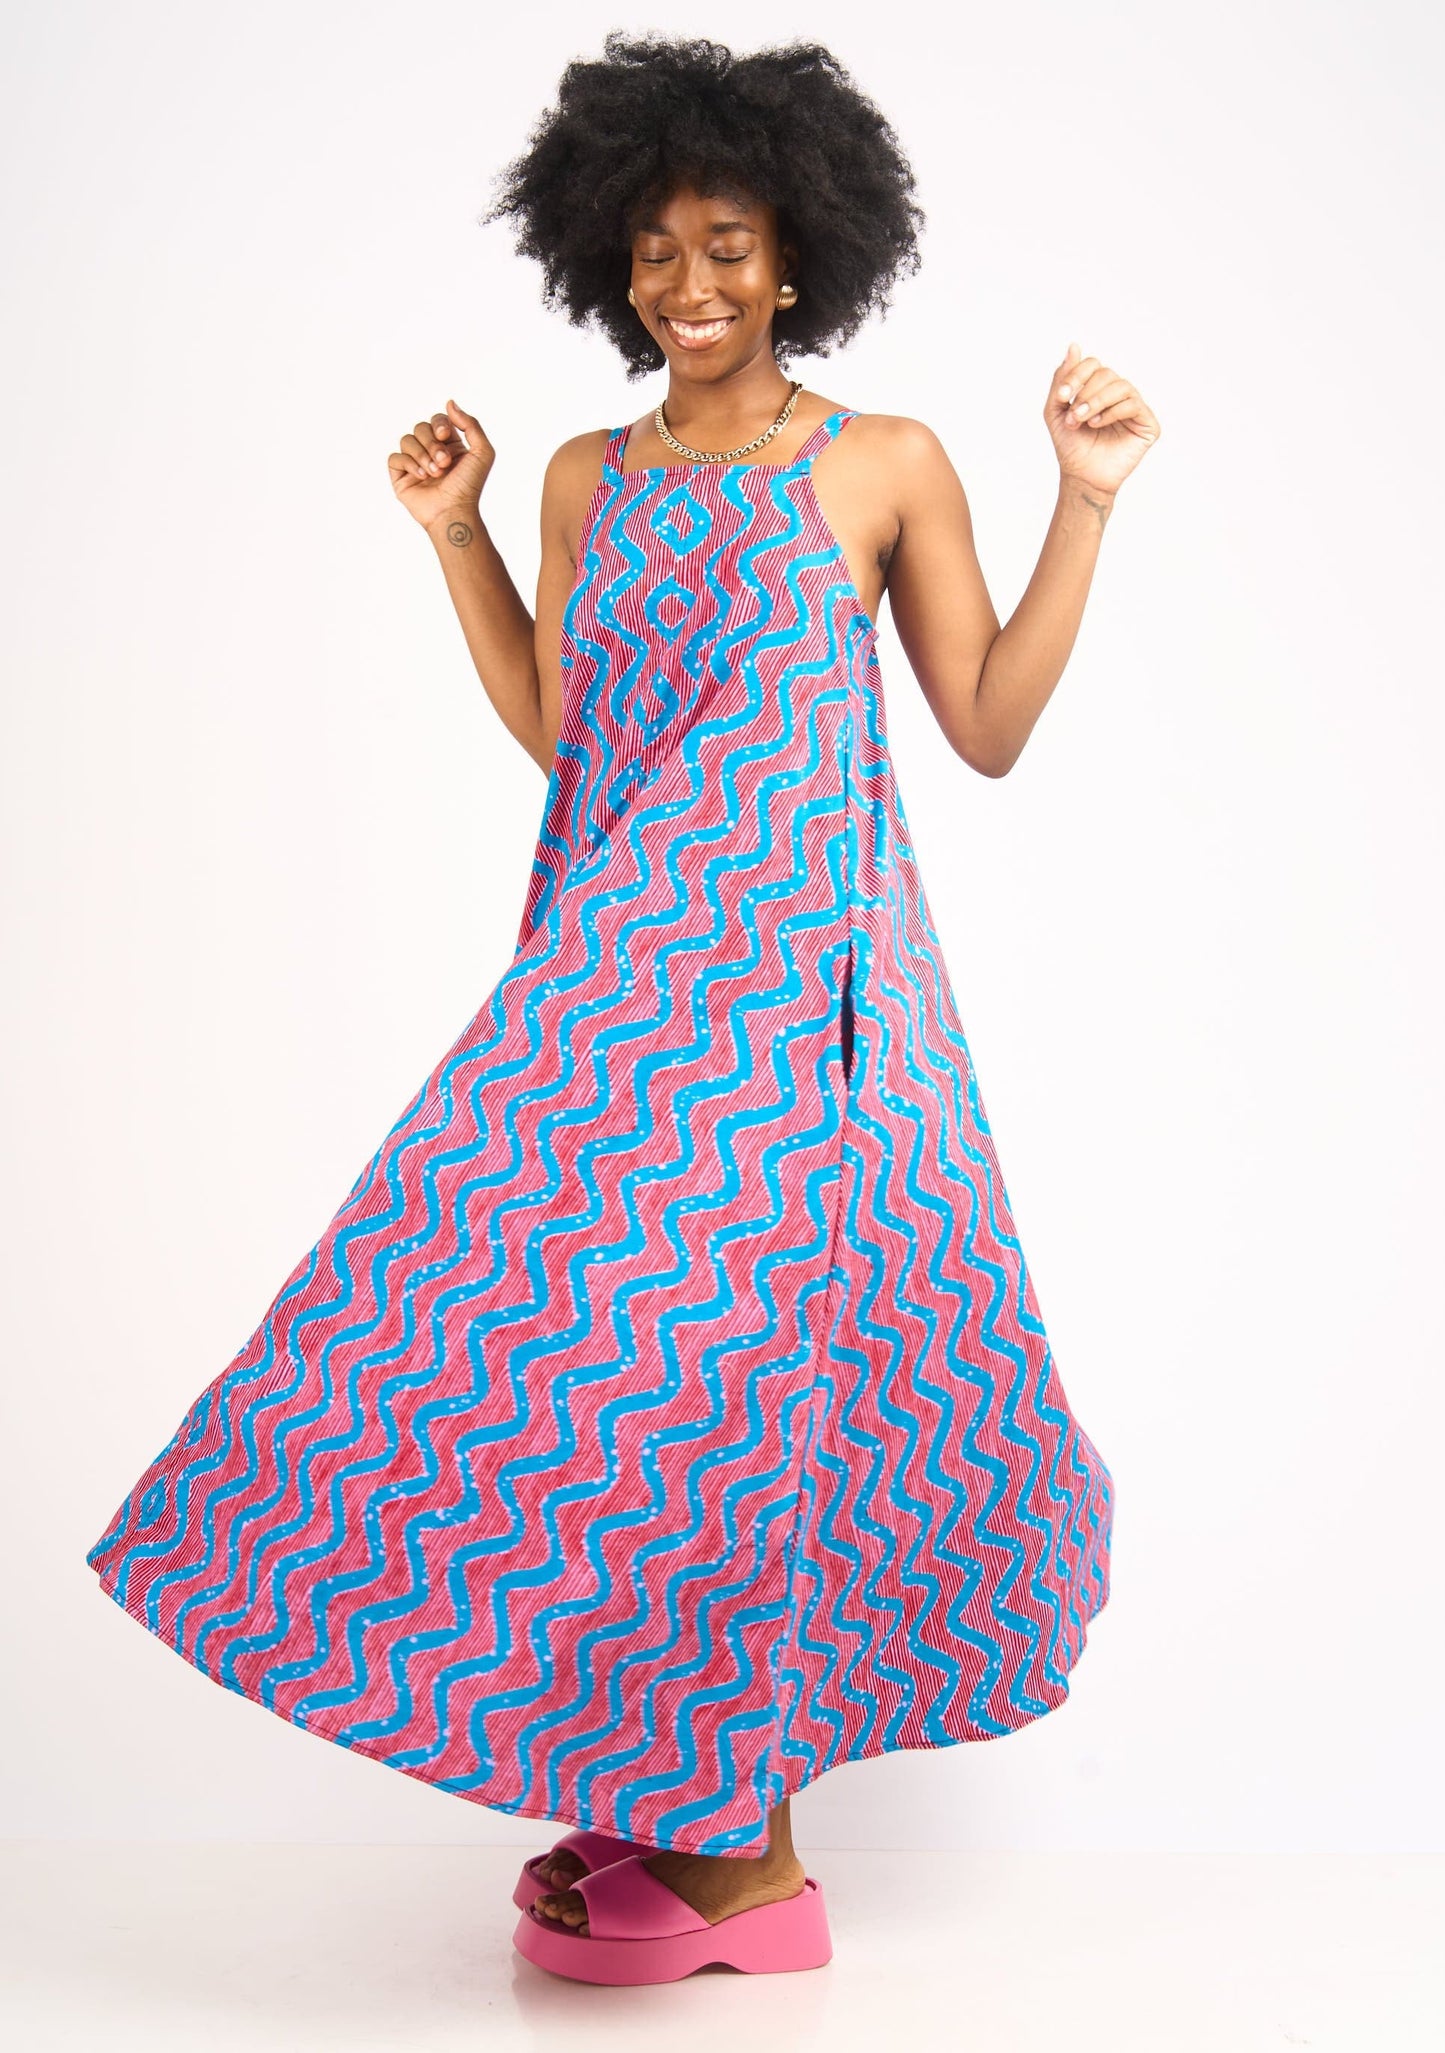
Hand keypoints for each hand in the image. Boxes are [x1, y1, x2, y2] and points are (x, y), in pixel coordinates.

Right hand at [387, 399, 494, 530]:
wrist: (455, 511)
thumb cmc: (470, 486)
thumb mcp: (483, 452)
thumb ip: (471, 424)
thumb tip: (450, 402)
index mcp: (449, 444)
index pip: (437, 419)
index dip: (439, 423)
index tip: (446, 436)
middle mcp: (431, 451)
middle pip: (420, 427)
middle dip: (432, 444)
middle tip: (443, 463)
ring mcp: (415, 463)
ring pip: (407, 440)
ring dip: (422, 455)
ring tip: (434, 473)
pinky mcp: (401, 476)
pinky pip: (395, 457)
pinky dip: (409, 464)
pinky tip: (422, 477)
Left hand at [1044, 342, 1159, 497]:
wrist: (1081, 477)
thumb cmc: (1070, 446)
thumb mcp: (1056, 411)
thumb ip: (1062, 379)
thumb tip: (1074, 345)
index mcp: (1099, 388)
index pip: (1093, 364)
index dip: (1077, 375)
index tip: (1062, 397)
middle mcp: (1118, 394)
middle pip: (1107, 373)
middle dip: (1086, 393)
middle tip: (1073, 415)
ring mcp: (1135, 408)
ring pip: (1122, 386)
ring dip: (1098, 401)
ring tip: (1084, 420)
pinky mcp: (1147, 424)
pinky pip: (1134, 404)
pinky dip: (1113, 412)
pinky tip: (1098, 425)